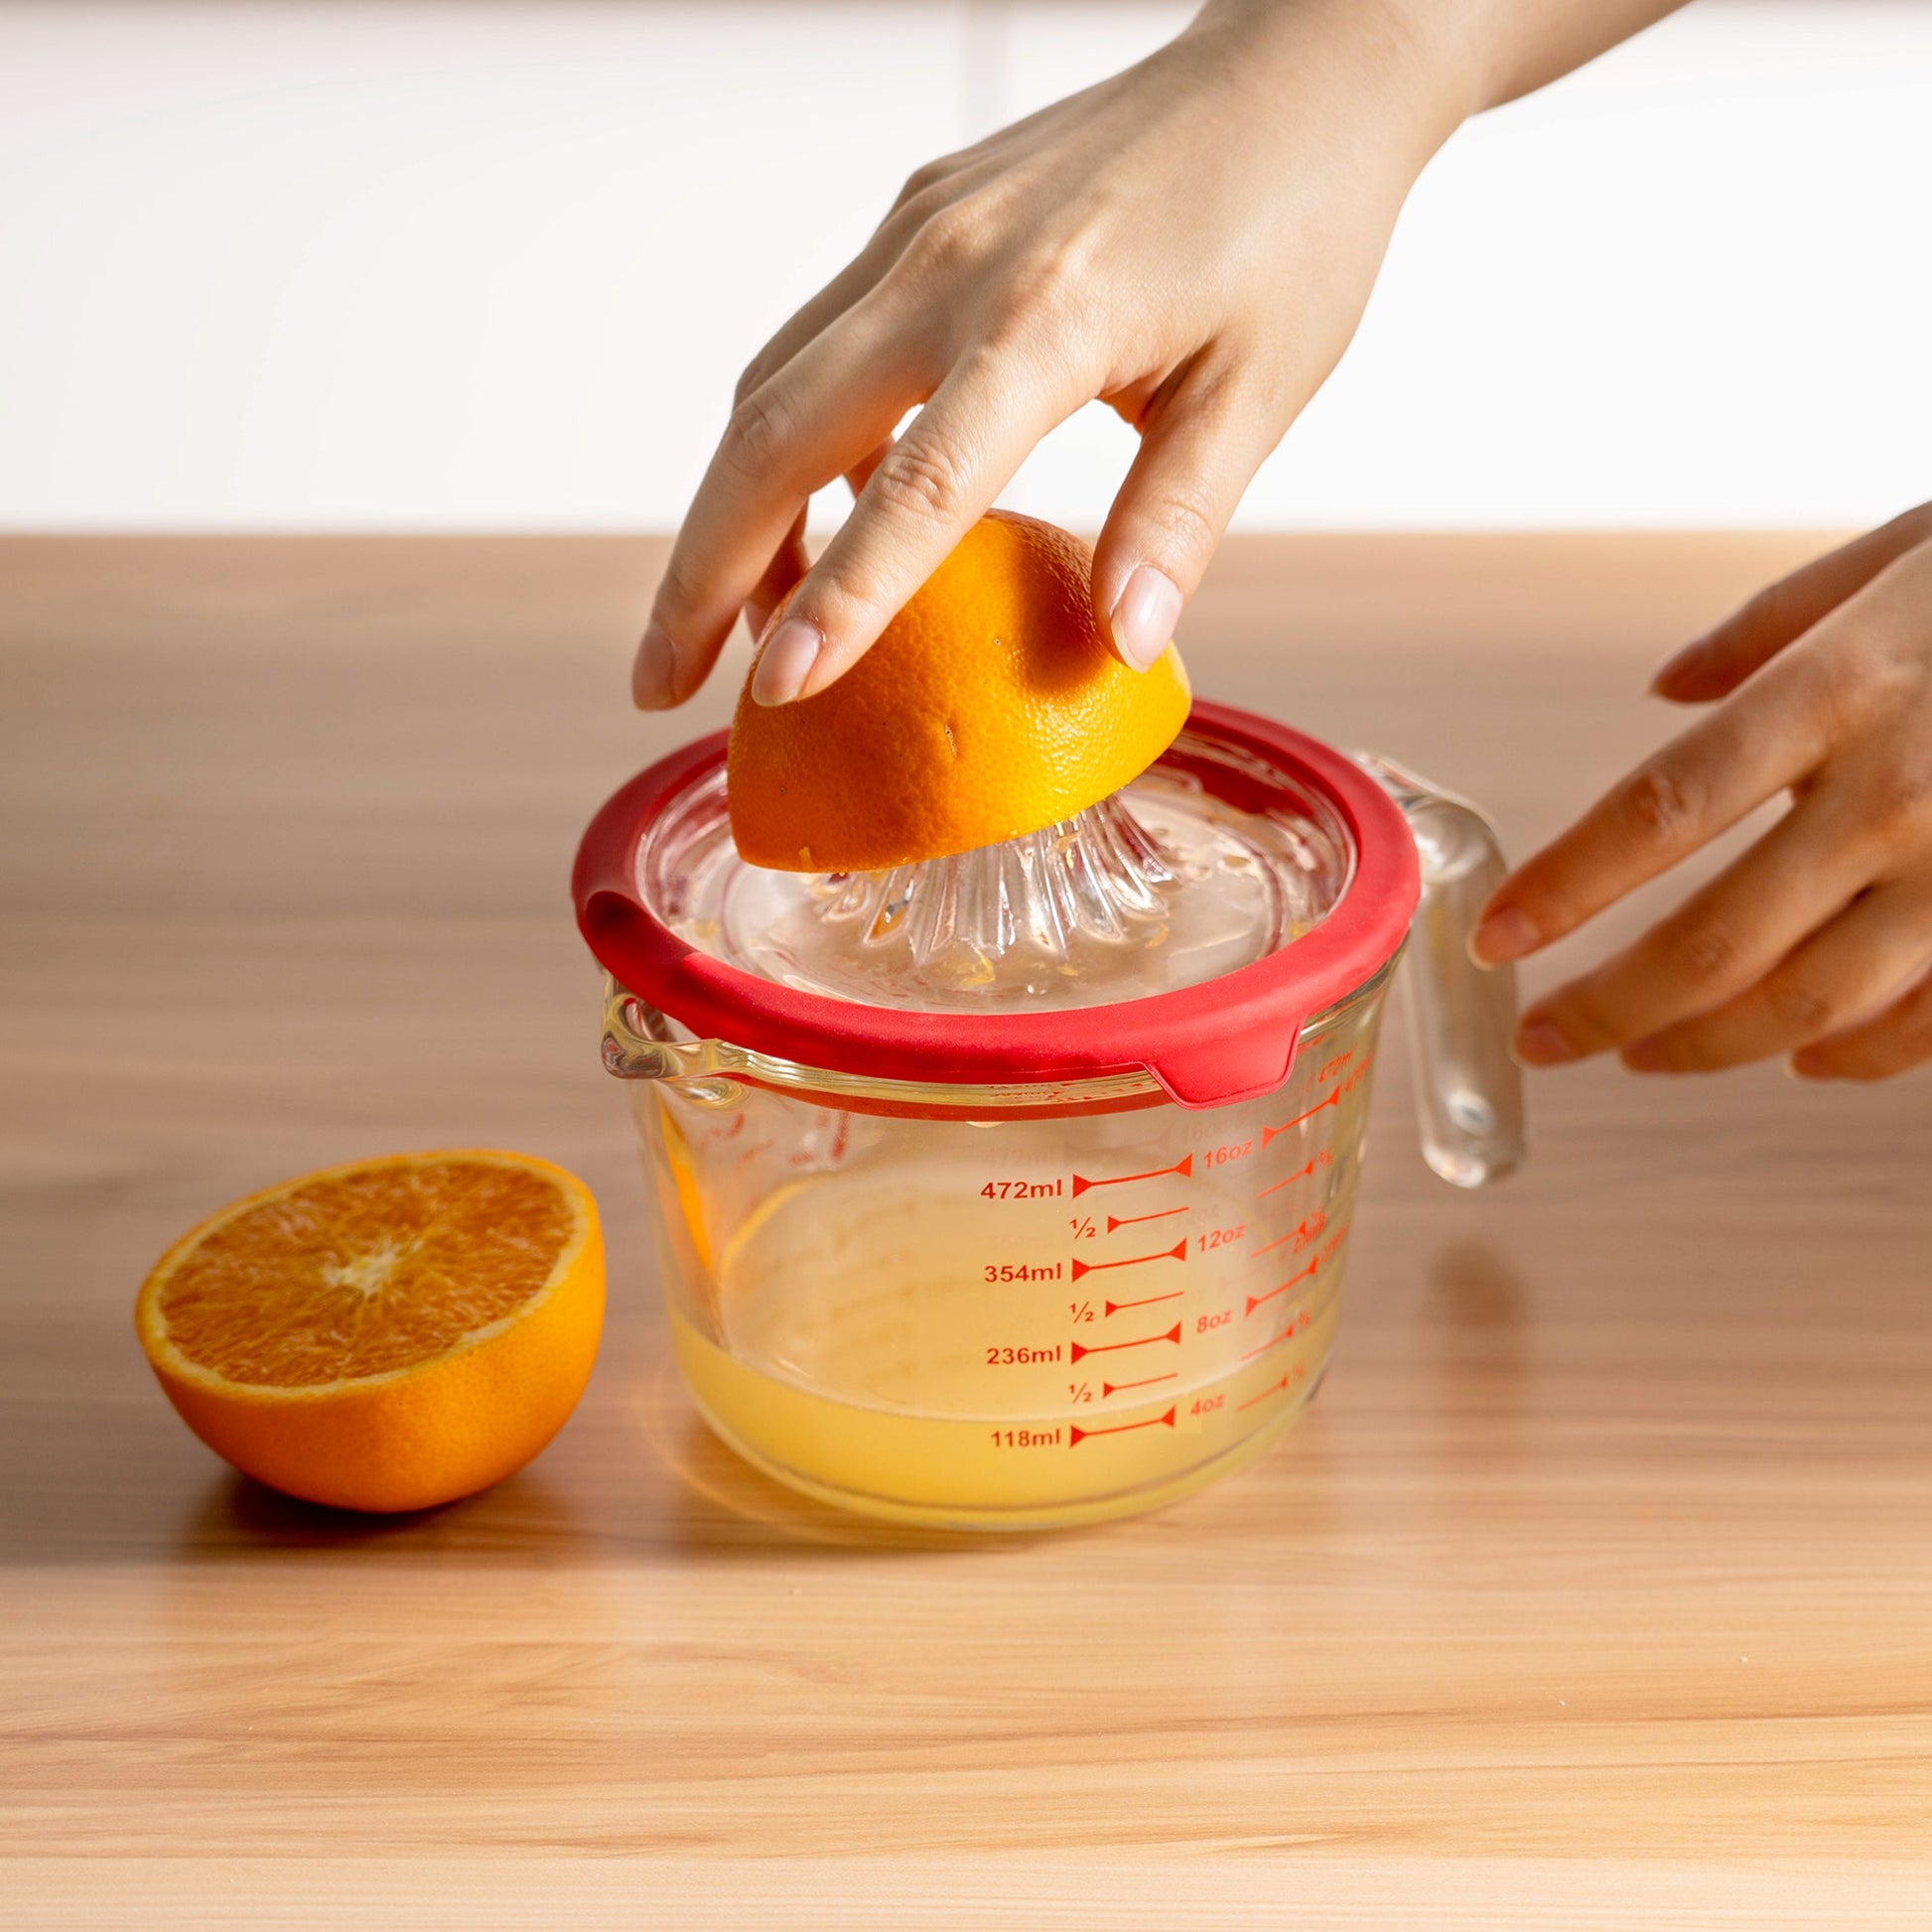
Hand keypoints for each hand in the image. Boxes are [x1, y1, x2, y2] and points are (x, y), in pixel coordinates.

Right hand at [633, 0, 1469, 710]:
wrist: (1295, 70)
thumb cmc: (1294, 224)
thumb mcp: (1260, 389)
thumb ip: (1177, 521)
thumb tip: (1118, 647)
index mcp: (1047, 315)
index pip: (915, 486)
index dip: (840, 599)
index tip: (775, 694)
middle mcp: (951, 262)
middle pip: (773, 432)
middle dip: (703, 572)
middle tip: (662, 686)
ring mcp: (918, 229)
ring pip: (770, 385)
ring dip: (726, 515)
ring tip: (724, 629)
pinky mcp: (917, 216)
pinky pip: (813, 344)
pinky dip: (785, 445)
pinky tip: (811, 523)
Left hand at [1473, 504, 1931, 1081]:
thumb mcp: (1905, 551)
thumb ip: (1771, 627)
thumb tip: (1665, 690)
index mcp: (1843, 689)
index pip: (1662, 812)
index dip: (1568, 888)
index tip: (1494, 941)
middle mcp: (1899, 792)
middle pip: (1719, 941)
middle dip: (1612, 1007)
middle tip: (1547, 1039)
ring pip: (1812, 1003)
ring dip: (1710, 1045)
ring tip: (1642, 1054)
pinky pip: (1926, 1021)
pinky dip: (1853, 1053)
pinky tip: (1795, 1055)